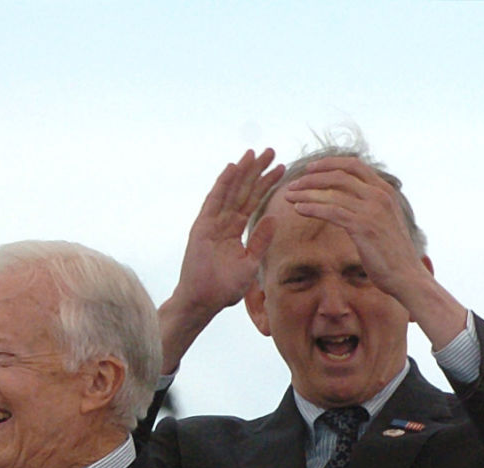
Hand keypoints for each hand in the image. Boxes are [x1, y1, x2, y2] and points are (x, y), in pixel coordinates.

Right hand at [159, 149, 284, 372]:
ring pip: (230, 191)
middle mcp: (223, 223)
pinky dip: (223, 184)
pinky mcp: (202, 226)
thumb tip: (274, 217)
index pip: (253, 202)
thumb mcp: (250, 262)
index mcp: (234, 231)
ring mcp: (211, 223)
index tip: (282, 168)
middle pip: (243, 191)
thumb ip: (261, 240)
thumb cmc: (223, 288)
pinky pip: (214, 200)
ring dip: (242, 172)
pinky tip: (233, 168)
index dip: (267, 185)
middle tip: (271, 151)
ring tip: (255, 153)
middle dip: (257, 171)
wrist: (203, 301)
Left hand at [282, 156, 466, 345]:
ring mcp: (372, 210)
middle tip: (292, 184)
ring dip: (306, 193)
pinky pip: (332, 211)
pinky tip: (297, 210)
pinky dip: (312, 208)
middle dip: (312, 177)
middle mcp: (380, 196)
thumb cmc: (390, 252)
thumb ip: (368, 207)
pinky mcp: (363, 227)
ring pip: (332, 193)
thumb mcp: (382, 221)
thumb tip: (349, 200)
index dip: (329, 164)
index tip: (309, 169)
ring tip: (288, 196)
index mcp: (385, 191)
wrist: (405, 274)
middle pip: (340, 175)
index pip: (354, 166)